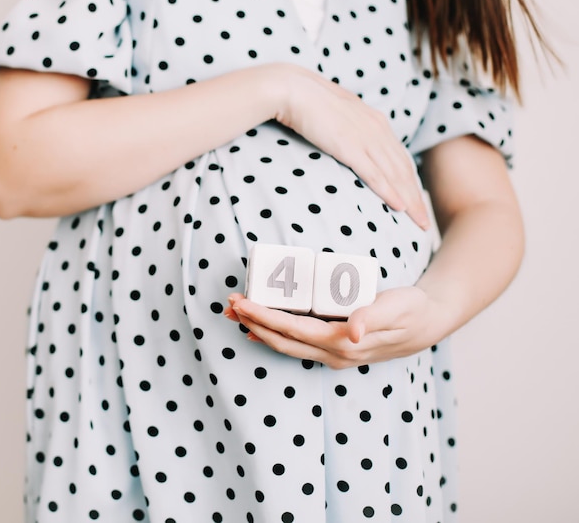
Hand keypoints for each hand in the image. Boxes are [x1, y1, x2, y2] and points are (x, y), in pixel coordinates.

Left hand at [224, 289, 451, 368]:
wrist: (430, 321)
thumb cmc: (412, 309)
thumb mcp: (397, 307)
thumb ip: (372, 317)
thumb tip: (350, 332)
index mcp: (343, 344)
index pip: (294, 330)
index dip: (265, 317)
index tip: (242, 303)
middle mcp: (335, 354)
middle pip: (284, 341)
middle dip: (253, 323)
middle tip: (229, 305)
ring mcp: (335, 355)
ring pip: (288, 346)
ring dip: (261, 330)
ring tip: (237, 315)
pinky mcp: (337, 349)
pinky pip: (299, 345)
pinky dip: (277, 334)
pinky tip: (264, 326)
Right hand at [272, 64, 429, 229]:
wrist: (294, 90)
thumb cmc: (310, 101)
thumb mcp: (339, 113)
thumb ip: (350, 127)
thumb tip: (349, 140)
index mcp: (375, 121)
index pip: (400, 158)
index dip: (410, 182)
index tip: (416, 201)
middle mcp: (377, 130)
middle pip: (403, 171)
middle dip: (416, 198)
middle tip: (424, 222)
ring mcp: (365, 139)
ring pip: (395, 176)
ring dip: (410, 201)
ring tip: (419, 222)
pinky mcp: (350, 148)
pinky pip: (375, 175)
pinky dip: (389, 192)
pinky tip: (400, 208)